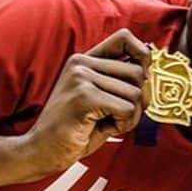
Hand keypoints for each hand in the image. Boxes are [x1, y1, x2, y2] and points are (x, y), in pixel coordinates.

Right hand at [19, 29, 150, 176]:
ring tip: (107, 123)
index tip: (143, 78)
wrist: (40, 151)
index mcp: (84, 60)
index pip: (124, 38)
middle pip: (138, 73)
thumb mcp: (99, 99)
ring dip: (129, 117)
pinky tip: (102, 128)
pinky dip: (123, 124)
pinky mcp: (84, 97)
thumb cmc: (73, 130)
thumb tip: (151, 73)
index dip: (143, 55)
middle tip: (118, 116)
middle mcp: (82, 63)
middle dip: (138, 101)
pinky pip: (127, 109)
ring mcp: (81, 78)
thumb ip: (119, 83)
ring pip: (135, 93)